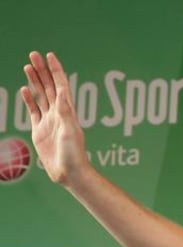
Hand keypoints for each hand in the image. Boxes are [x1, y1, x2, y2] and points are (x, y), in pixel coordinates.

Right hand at [20, 52, 89, 185]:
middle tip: (33, 54)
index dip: (55, 70)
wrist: (70, 173)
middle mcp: (59, 114)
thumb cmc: (73, 154)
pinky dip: (29, 99)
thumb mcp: (70, 132)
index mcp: (67, 111)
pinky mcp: (40, 131)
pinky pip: (34, 111)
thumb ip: (65, 113)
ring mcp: (49, 121)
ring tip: (28, 66)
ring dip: (35, 81)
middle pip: (48, 86)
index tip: (50, 55)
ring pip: (40, 96)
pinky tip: (25, 89)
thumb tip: (60, 94)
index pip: (61, 85)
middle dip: (42, 70)